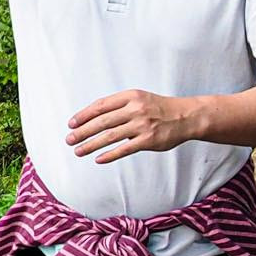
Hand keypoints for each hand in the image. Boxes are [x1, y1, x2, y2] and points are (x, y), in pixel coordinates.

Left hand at [68, 90, 199, 162]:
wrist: (186, 116)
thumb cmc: (158, 108)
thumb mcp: (139, 98)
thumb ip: (118, 106)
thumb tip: (91, 118)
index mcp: (131, 96)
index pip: (100, 105)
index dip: (83, 115)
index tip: (71, 124)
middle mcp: (135, 109)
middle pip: (102, 121)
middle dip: (82, 132)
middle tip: (69, 140)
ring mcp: (142, 125)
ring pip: (109, 136)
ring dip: (91, 145)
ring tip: (78, 151)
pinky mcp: (148, 140)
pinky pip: (124, 149)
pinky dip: (109, 155)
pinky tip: (98, 159)